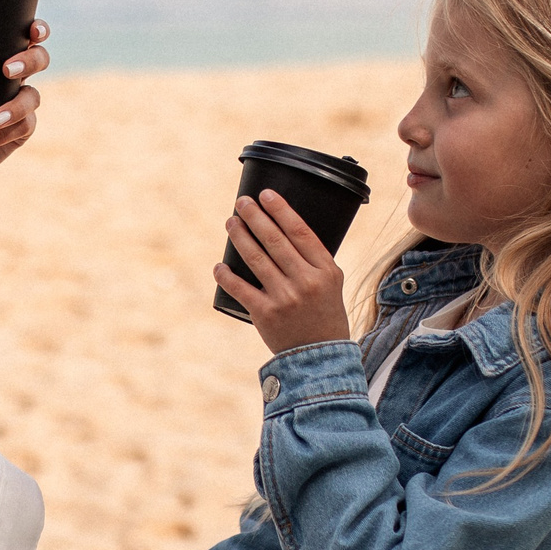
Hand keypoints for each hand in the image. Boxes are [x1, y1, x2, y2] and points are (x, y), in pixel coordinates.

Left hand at [0, 22, 49, 187]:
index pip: (22, 38)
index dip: (37, 30)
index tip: (32, 31)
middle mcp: (10, 80)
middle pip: (40, 60)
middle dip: (30, 61)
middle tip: (6, 71)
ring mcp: (17, 106)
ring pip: (34, 97)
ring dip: (16, 107)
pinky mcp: (18, 133)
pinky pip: (23, 128)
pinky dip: (1, 135)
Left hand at [214, 191, 351, 354]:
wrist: (320, 355)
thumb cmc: (324, 312)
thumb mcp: (331, 282)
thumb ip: (313, 258)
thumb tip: (285, 227)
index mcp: (325, 270)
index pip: (300, 231)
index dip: (281, 210)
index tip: (266, 194)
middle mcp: (306, 281)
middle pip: (275, 240)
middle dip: (255, 217)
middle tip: (241, 203)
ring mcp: (285, 298)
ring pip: (256, 259)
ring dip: (239, 237)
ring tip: (230, 223)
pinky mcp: (266, 314)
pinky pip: (240, 289)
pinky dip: (226, 275)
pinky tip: (219, 264)